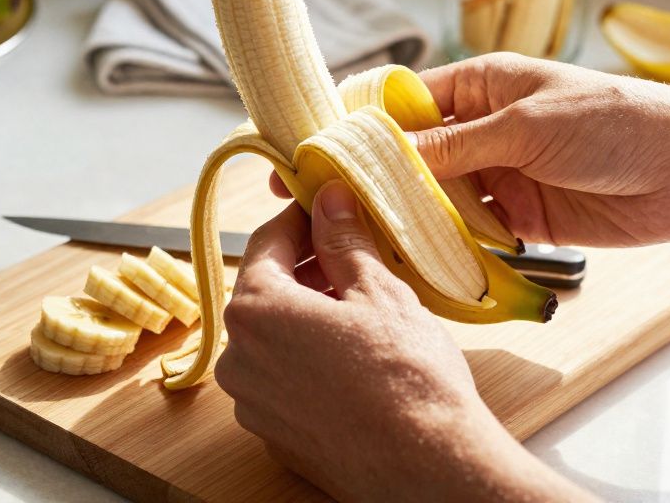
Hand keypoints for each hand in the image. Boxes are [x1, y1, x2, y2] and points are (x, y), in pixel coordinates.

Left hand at [216, 181, 594, 501]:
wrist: (429, 467)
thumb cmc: (407, 378)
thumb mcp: (378, 291)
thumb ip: (344, 241)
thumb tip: (330, 201)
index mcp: (256, 311)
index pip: (266, 243)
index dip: (299, 219)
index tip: (325, 208)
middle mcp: (240, 359)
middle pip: (266, 293)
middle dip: (306, 270)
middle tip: (352, 258)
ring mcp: (253, 404)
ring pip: (274, 340)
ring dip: (307, 317)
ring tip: (360, 311)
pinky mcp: (274, 436)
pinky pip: (283, 381)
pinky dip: (308, 362)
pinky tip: (353, 360)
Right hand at [274, 53, 669, 246]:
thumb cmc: (613, 122)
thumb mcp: (524, 125)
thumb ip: (454, 147)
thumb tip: (386, 157)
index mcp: (480, 86)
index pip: (404, 104)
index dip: (359, 127)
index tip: (316, 151)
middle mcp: (481, 130)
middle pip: (410, 156)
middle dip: (371, 178)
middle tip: (320, 203)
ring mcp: (497, 176)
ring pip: (434, 199)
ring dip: (405, 217)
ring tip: (358, 238)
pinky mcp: (517, 220)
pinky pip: (467, 234)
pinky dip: (442, 247)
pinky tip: (411, 261)